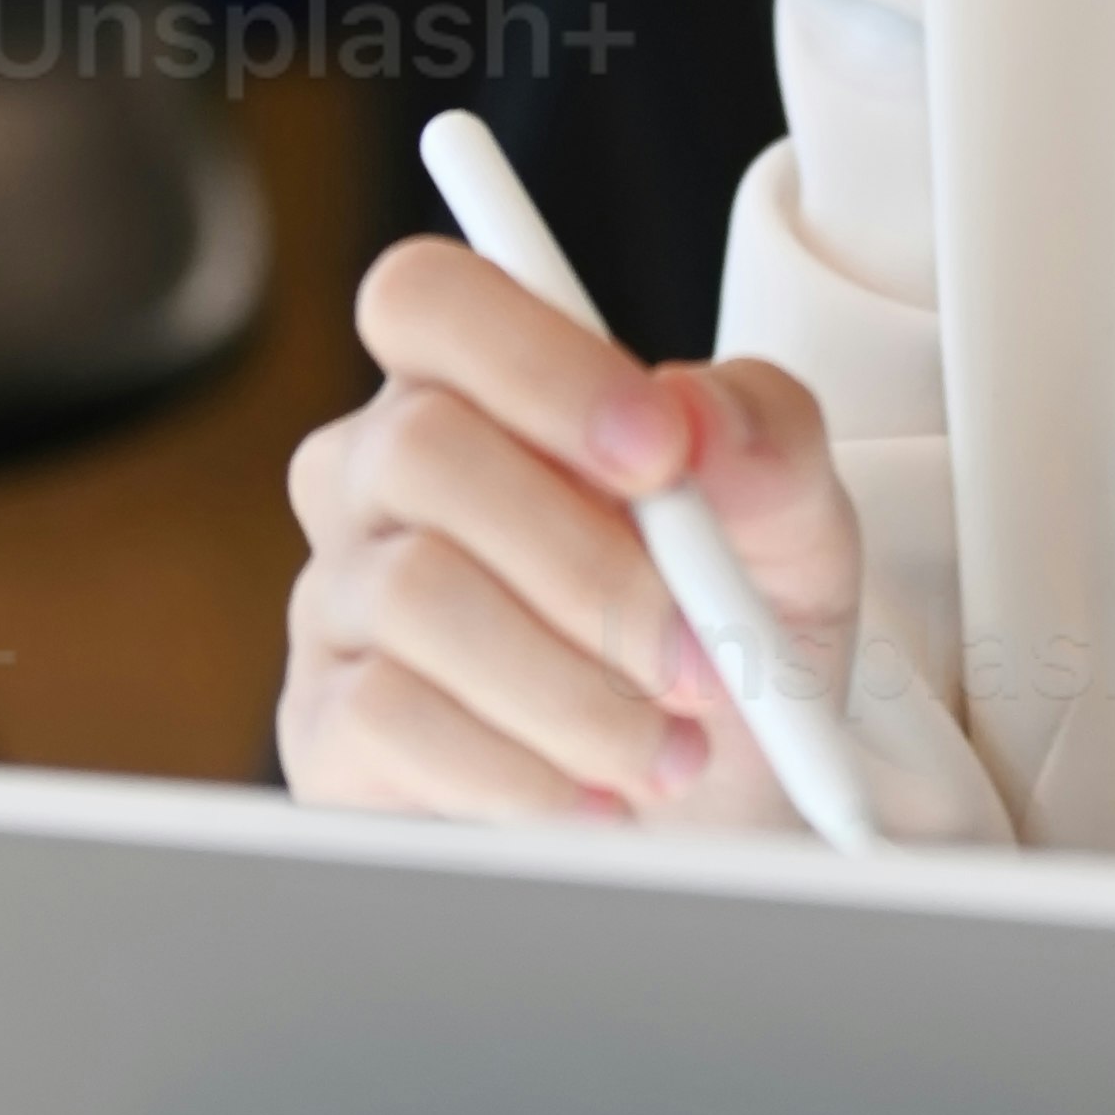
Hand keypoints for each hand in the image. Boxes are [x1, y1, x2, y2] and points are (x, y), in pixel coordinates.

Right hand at [278, 235, 865, 826]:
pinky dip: (518, 770)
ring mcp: (337, 600)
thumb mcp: (790, 529)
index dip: (536, 360)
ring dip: (574, 688)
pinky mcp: (324, 727)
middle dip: (588, 564)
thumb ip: (766, 437)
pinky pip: (388, 719)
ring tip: (671, 751)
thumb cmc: (724, 638)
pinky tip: (592, 799)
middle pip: (424, 448)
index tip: (662, 451)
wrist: (706, 814)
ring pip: (415, 595)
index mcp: (478, 388)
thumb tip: (697, 414)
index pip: (428, 299)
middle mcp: (379, 476)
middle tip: (701, 653)